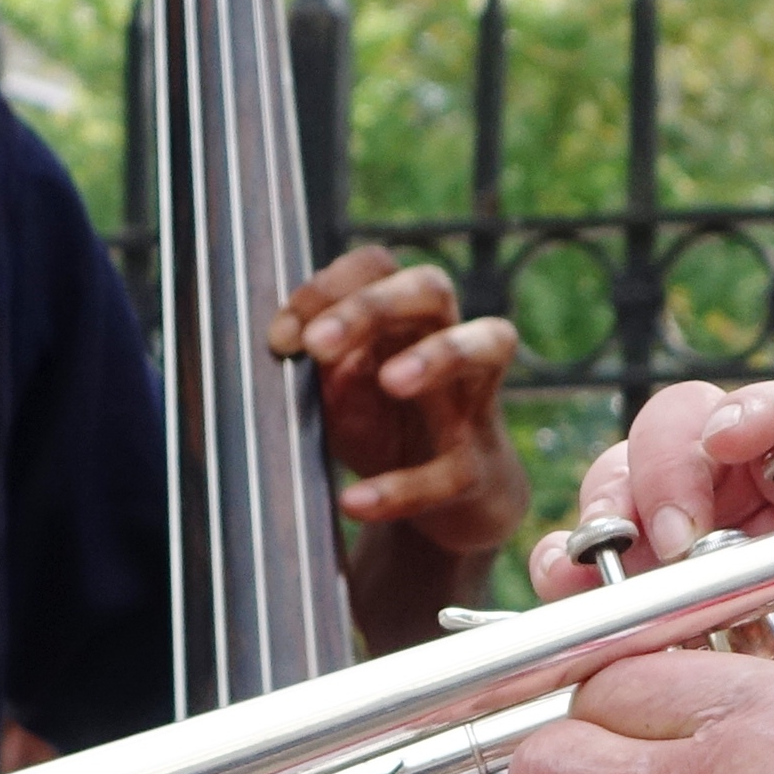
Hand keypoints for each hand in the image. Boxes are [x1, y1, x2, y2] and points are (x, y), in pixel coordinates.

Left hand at [275, 246, 526, 558]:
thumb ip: (317, 368)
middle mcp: (448, 344)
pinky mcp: (477, 469)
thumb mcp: (341, 395)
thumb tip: (285, 343)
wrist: (453, 505)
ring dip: (441, 354)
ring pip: (490, 342)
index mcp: (404, 322)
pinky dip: (401, 488)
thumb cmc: (389, 430)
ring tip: (391, 381)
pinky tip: (354, 501)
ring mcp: (473, 402)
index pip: (376, 268)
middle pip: (432, 288)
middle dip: (374, 307)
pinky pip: (452, 471)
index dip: (328, 289)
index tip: (282, 337)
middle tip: (318, 345)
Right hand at [530, 377, 773, 657]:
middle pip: (688, 424)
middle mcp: (742, 498)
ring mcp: (675, 535)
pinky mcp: (623, 584)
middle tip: (673, 533)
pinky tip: (569, 580)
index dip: (759, 409)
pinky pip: (580, 550)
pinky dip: (567, 557)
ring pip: (624, 473)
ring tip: (614, 556)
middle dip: (669, 462)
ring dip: (612, 503)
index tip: (733, 436)